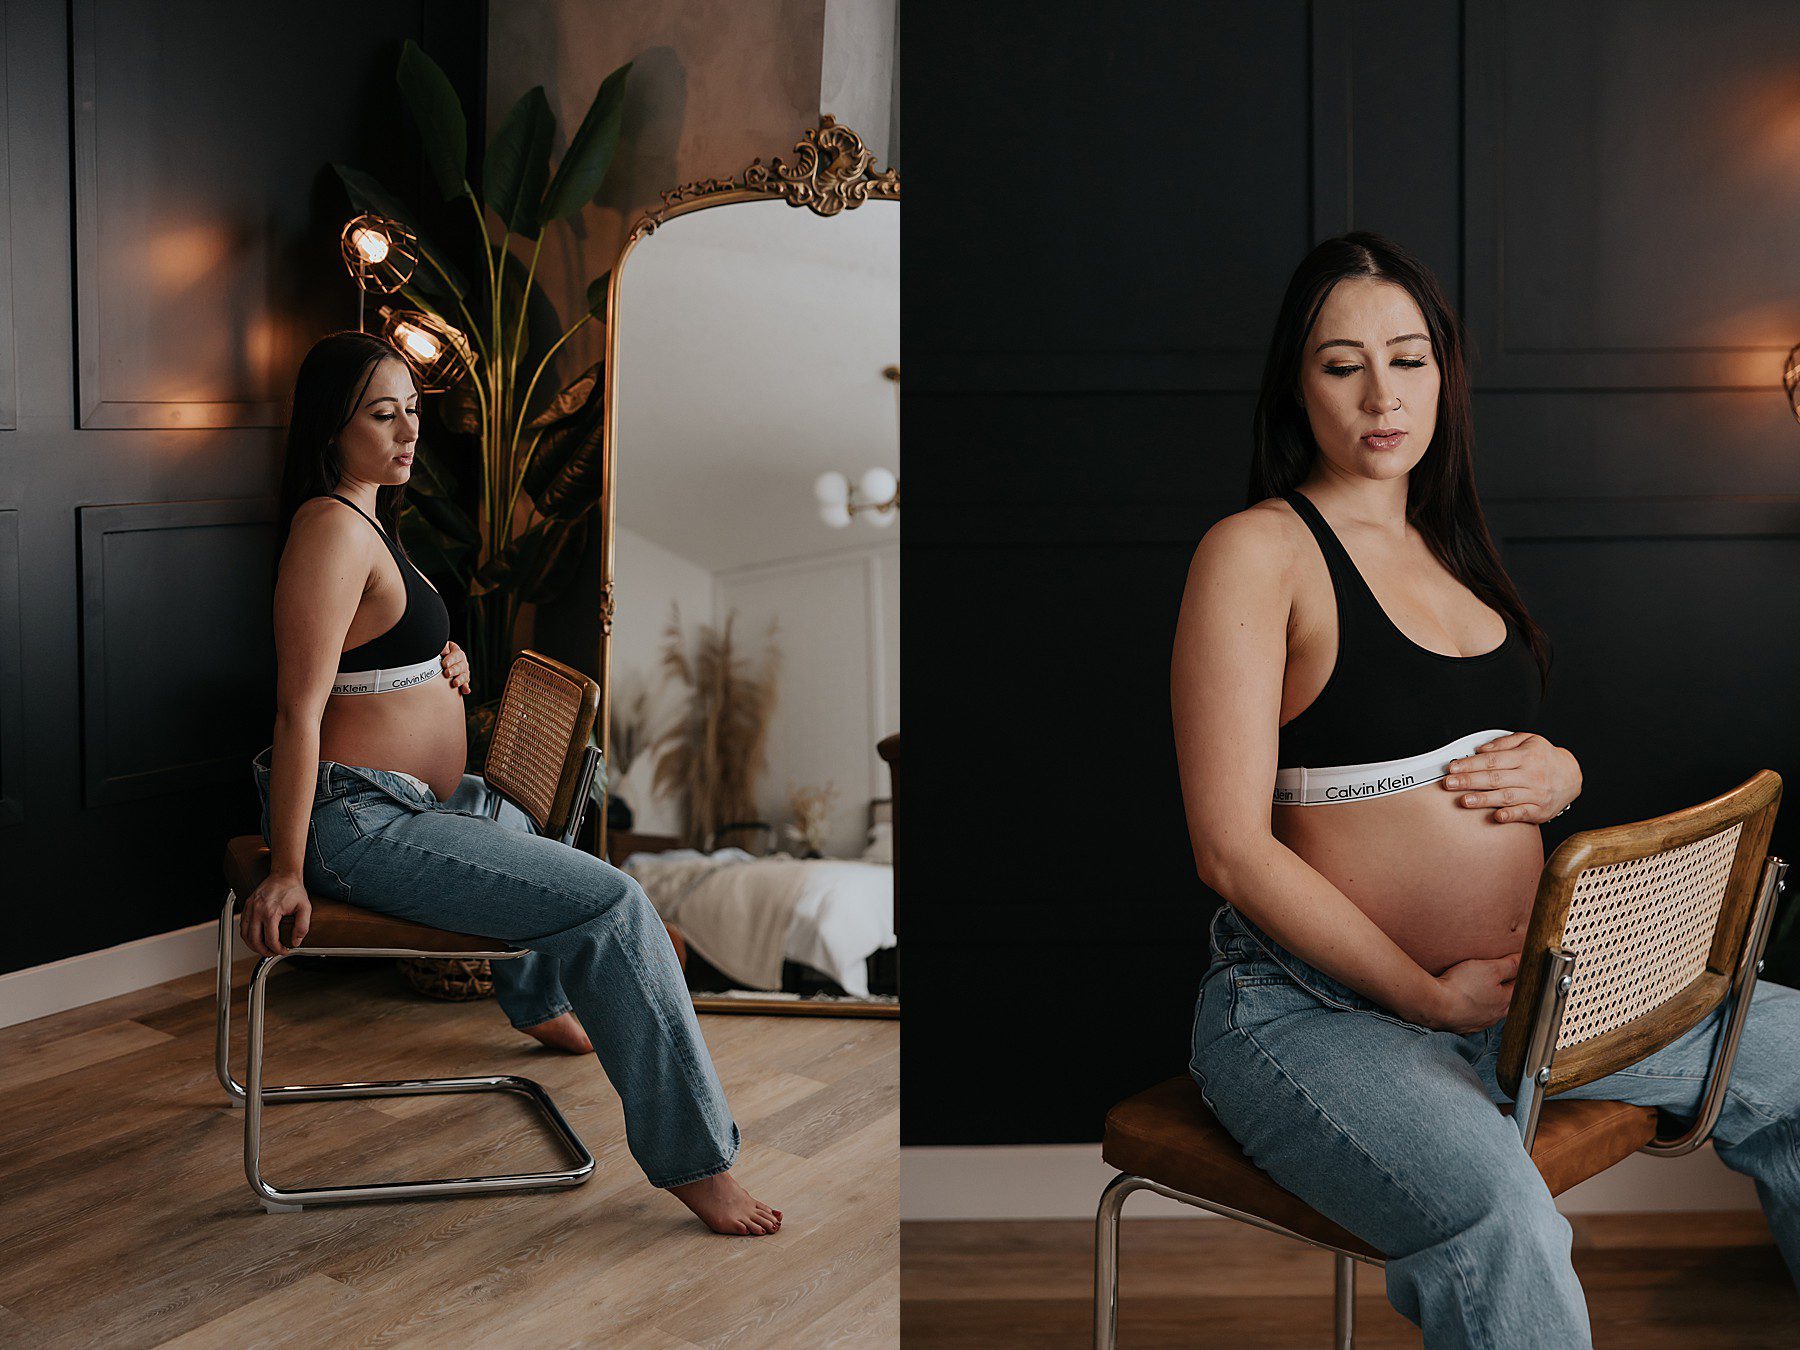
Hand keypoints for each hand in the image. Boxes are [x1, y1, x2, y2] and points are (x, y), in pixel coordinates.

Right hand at [239, 873, 311, 957]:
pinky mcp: (247, 905)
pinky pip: (243, 925)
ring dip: (253, 945)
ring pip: (245, 934)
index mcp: (270, 912)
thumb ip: (302, 926)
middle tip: (272, 953)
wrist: (284, 874)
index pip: (270, 939)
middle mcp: (257, 910)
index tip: (284, 951)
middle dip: (263, 951)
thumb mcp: (305, 907)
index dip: (277, 949)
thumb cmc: (294, 890)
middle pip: (254, 940)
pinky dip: (247, 935)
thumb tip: (295, 942)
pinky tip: (257, 938)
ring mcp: (250, 907)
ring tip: (264, 948)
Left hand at [441, 640, 471, 696]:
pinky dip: (466, 688)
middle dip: (454, 670)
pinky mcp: (462, 681)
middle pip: (461, 666)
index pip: (456, 655)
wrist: (436, 661)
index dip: (451, 659)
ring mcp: (463, 672)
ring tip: (455, 683)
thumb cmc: (438, 654)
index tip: (444, 664)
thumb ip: (443, 647)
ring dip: (460, 680)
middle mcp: (462, 662)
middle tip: (447, 673)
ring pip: (464, 676)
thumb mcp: (441, 647)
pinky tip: (466, 691)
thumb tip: (444, 651)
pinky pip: (465, 685)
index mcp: (456, 652)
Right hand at [1423, 952, 1520, 1032]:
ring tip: (1479, 988)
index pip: (1518, 984)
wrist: (1435, 1006)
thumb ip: (1510, 964)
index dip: (1516, 972)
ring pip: (1488, 1009)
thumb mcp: (1490, 968)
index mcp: (1506, 1001)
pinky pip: (1471, 1016)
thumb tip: (1525, 959)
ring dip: (1487, 1000)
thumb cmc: (1462, 986)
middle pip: (1504, 999)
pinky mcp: (1462, 1025)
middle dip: (1502, 988)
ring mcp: (1478, 1022)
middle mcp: (1495, 1015)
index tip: (1513, 964)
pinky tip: (1465, 1002)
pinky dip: (1471, 1008)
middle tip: (1495, 976)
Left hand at [1442, 732, 1580, 824]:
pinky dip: (1510, 815)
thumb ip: (1504, 742)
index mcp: (1525, 757)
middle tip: (1449, 784)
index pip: (1493, 760)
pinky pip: (1523, 813)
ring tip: (1464, 800)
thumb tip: (1481, 749)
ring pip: (1506, 797)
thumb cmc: (1545, 758)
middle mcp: (1530, 775)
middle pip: (1495, 778)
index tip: (1453, 768)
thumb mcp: (1529, 740)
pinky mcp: (1539, 810)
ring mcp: (1535, 794)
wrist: (1572, 776)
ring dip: (1483, 799)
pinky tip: (1496, 817)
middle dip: (1470, 781)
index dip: (1471, 764)